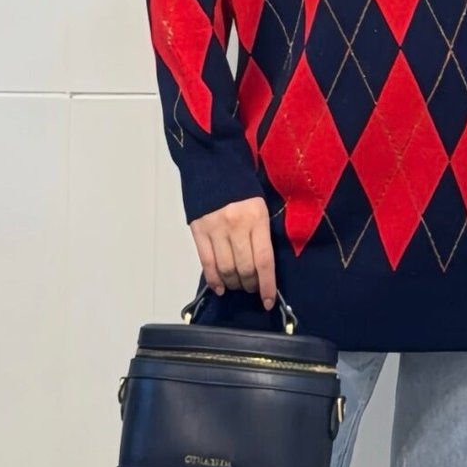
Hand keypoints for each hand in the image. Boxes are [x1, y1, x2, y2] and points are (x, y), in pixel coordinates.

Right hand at [190, 194, 276, 308]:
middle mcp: (236, 226)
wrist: (213, 166)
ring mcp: (215, 230)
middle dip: (250, 284)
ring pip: (226, 269)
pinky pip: (206, 262)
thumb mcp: (260, 206)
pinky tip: (220, 287)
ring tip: (238, 286)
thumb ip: (261, 233)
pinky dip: (214, 279)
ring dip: (234, 284)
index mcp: (257, 219)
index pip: (263, 260)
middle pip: (244, 268)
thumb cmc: (243, 187)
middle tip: (252, 288)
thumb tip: (262, 265)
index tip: (267, 301)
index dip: (266, 285)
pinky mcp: (198, 231)